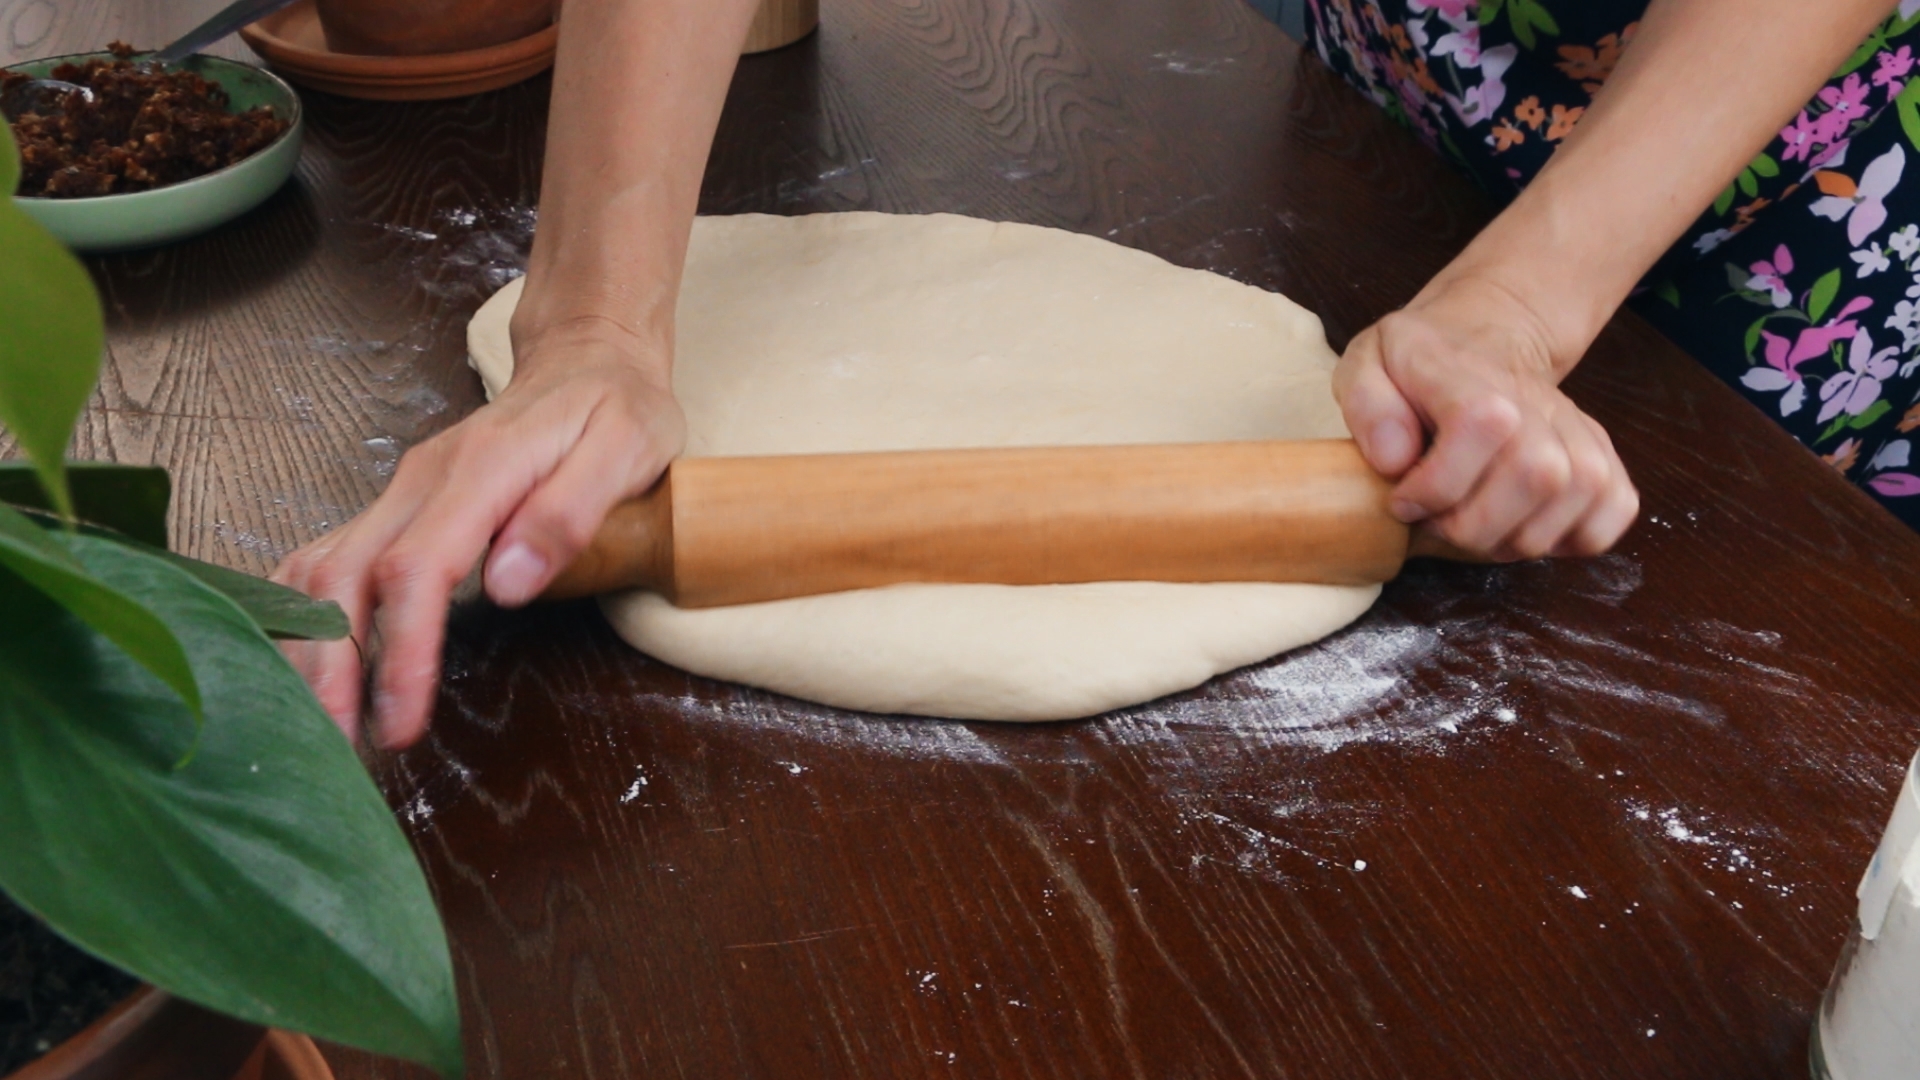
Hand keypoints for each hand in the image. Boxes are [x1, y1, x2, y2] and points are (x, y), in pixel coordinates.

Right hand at [273, 326, 685, 748]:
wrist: (588, 358)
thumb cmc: (617, 407)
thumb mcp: (628, 450)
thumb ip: (568, 515)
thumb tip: (506, 586)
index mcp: (479, 470)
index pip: (416, 569)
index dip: (400, 650)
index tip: (399, 719)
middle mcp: (421, 479)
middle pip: (340, 575)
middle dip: (329, 666)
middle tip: (338, 746)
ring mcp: (402, 491)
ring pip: (319, 569)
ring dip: (306, 647)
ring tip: (318, 725)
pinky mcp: (398, 505)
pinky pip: (328, 558)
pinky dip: (305, 614)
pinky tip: (308, 665)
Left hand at [1332, 275, 1637, 559]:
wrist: (1482, 342)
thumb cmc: (1417, 366)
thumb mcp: (1367, 364)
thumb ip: (1369, 406)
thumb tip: (1395, 458)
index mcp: (1474, 376)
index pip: (1482, 427)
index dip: (1436, 484)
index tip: (1403, 498)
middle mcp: (1539, 403)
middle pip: (1538, 474)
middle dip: (1474, 524)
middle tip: (1438, 521)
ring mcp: (1579, 432)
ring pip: (1579, 498)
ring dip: (1515, 538)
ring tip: (1476, 525)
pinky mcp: (1604, 462)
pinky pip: (1614, 513)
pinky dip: (1571, 540)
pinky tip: (1525, 527)